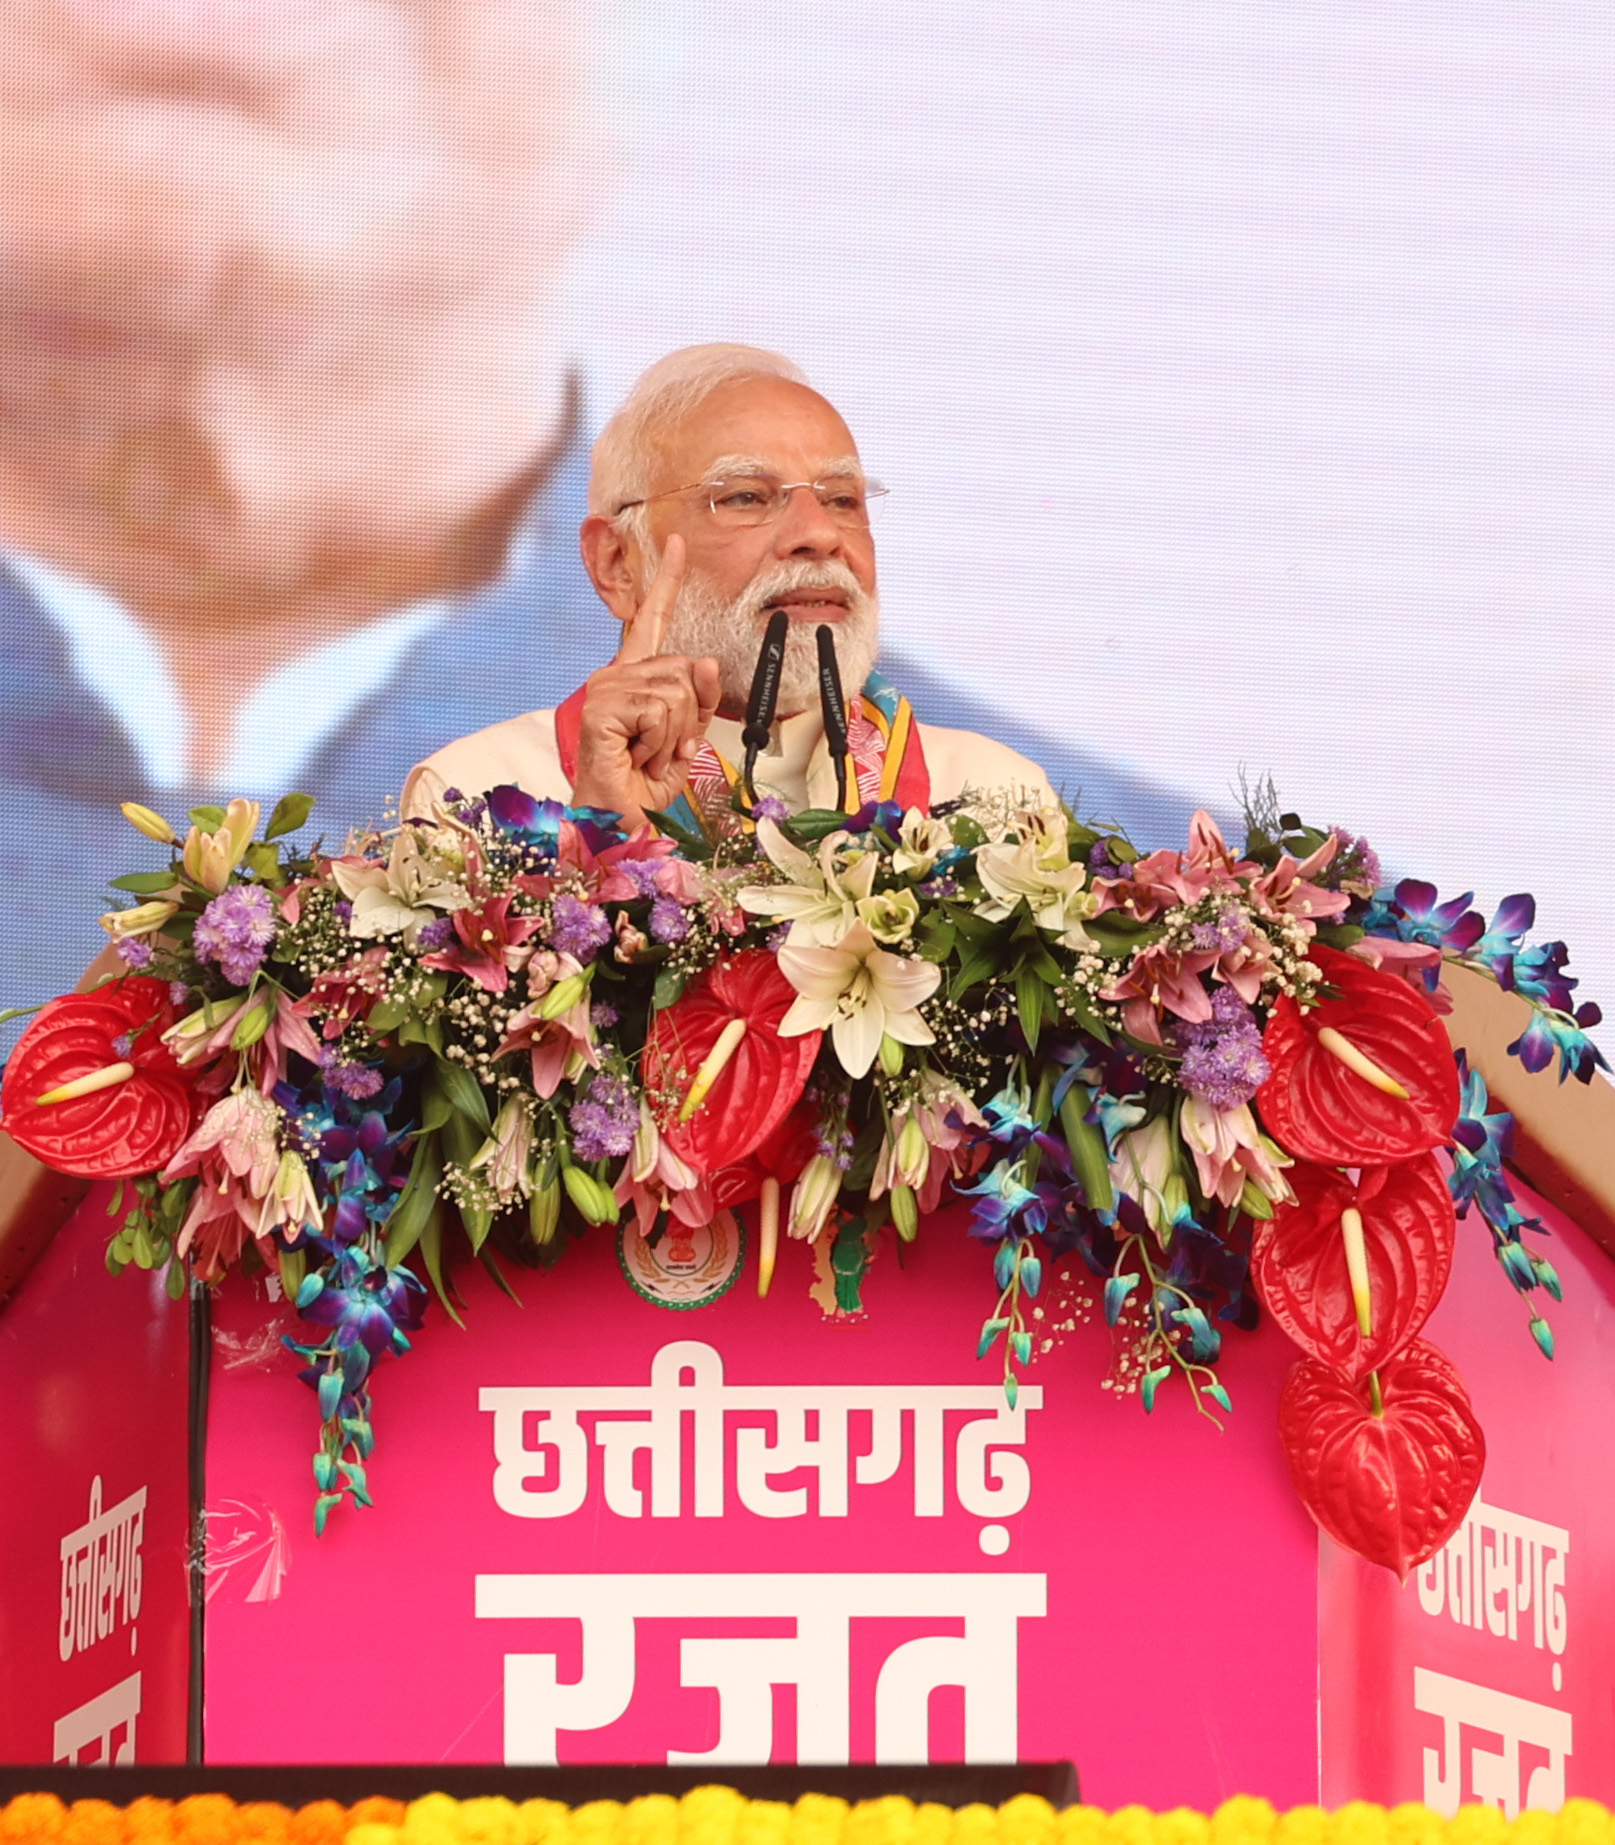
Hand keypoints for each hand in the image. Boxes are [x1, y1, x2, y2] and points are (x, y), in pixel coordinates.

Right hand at [571, 536, 721, 828]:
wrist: (617, 822)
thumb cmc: (643, 785)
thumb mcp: (686, 738)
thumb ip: (700, 700)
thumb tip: (707, 662)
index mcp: (635, 678)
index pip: (654, 620)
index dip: (668, 581)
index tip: (678, 543)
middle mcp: (615, 674)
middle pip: (687, 669)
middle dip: (689, 718)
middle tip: (659, 748)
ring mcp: (605, 688)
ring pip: (678, 691)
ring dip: (674, 735)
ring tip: (645, 753)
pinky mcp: (602, 706)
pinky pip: (661, 709)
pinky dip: (660, 741)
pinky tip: (634, 754)